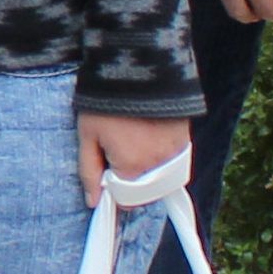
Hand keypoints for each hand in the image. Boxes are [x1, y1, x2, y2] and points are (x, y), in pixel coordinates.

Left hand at [76, 111, 193, 207]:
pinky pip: (172, 161)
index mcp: (131, 167)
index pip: (124, 198)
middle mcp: (157, 165)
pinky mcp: (185, 140)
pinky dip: (160, 156)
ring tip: (133, 142)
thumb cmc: (106, 103)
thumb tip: (93, 202)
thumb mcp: (88, 136)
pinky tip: (147, 137)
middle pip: (145, 191)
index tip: (106, 168)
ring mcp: (174, 153)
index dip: (113, 187)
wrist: (137, 71)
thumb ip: (89, 172)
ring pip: (159, 178)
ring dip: (146, 169)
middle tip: (118, 152)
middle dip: (130, 180)